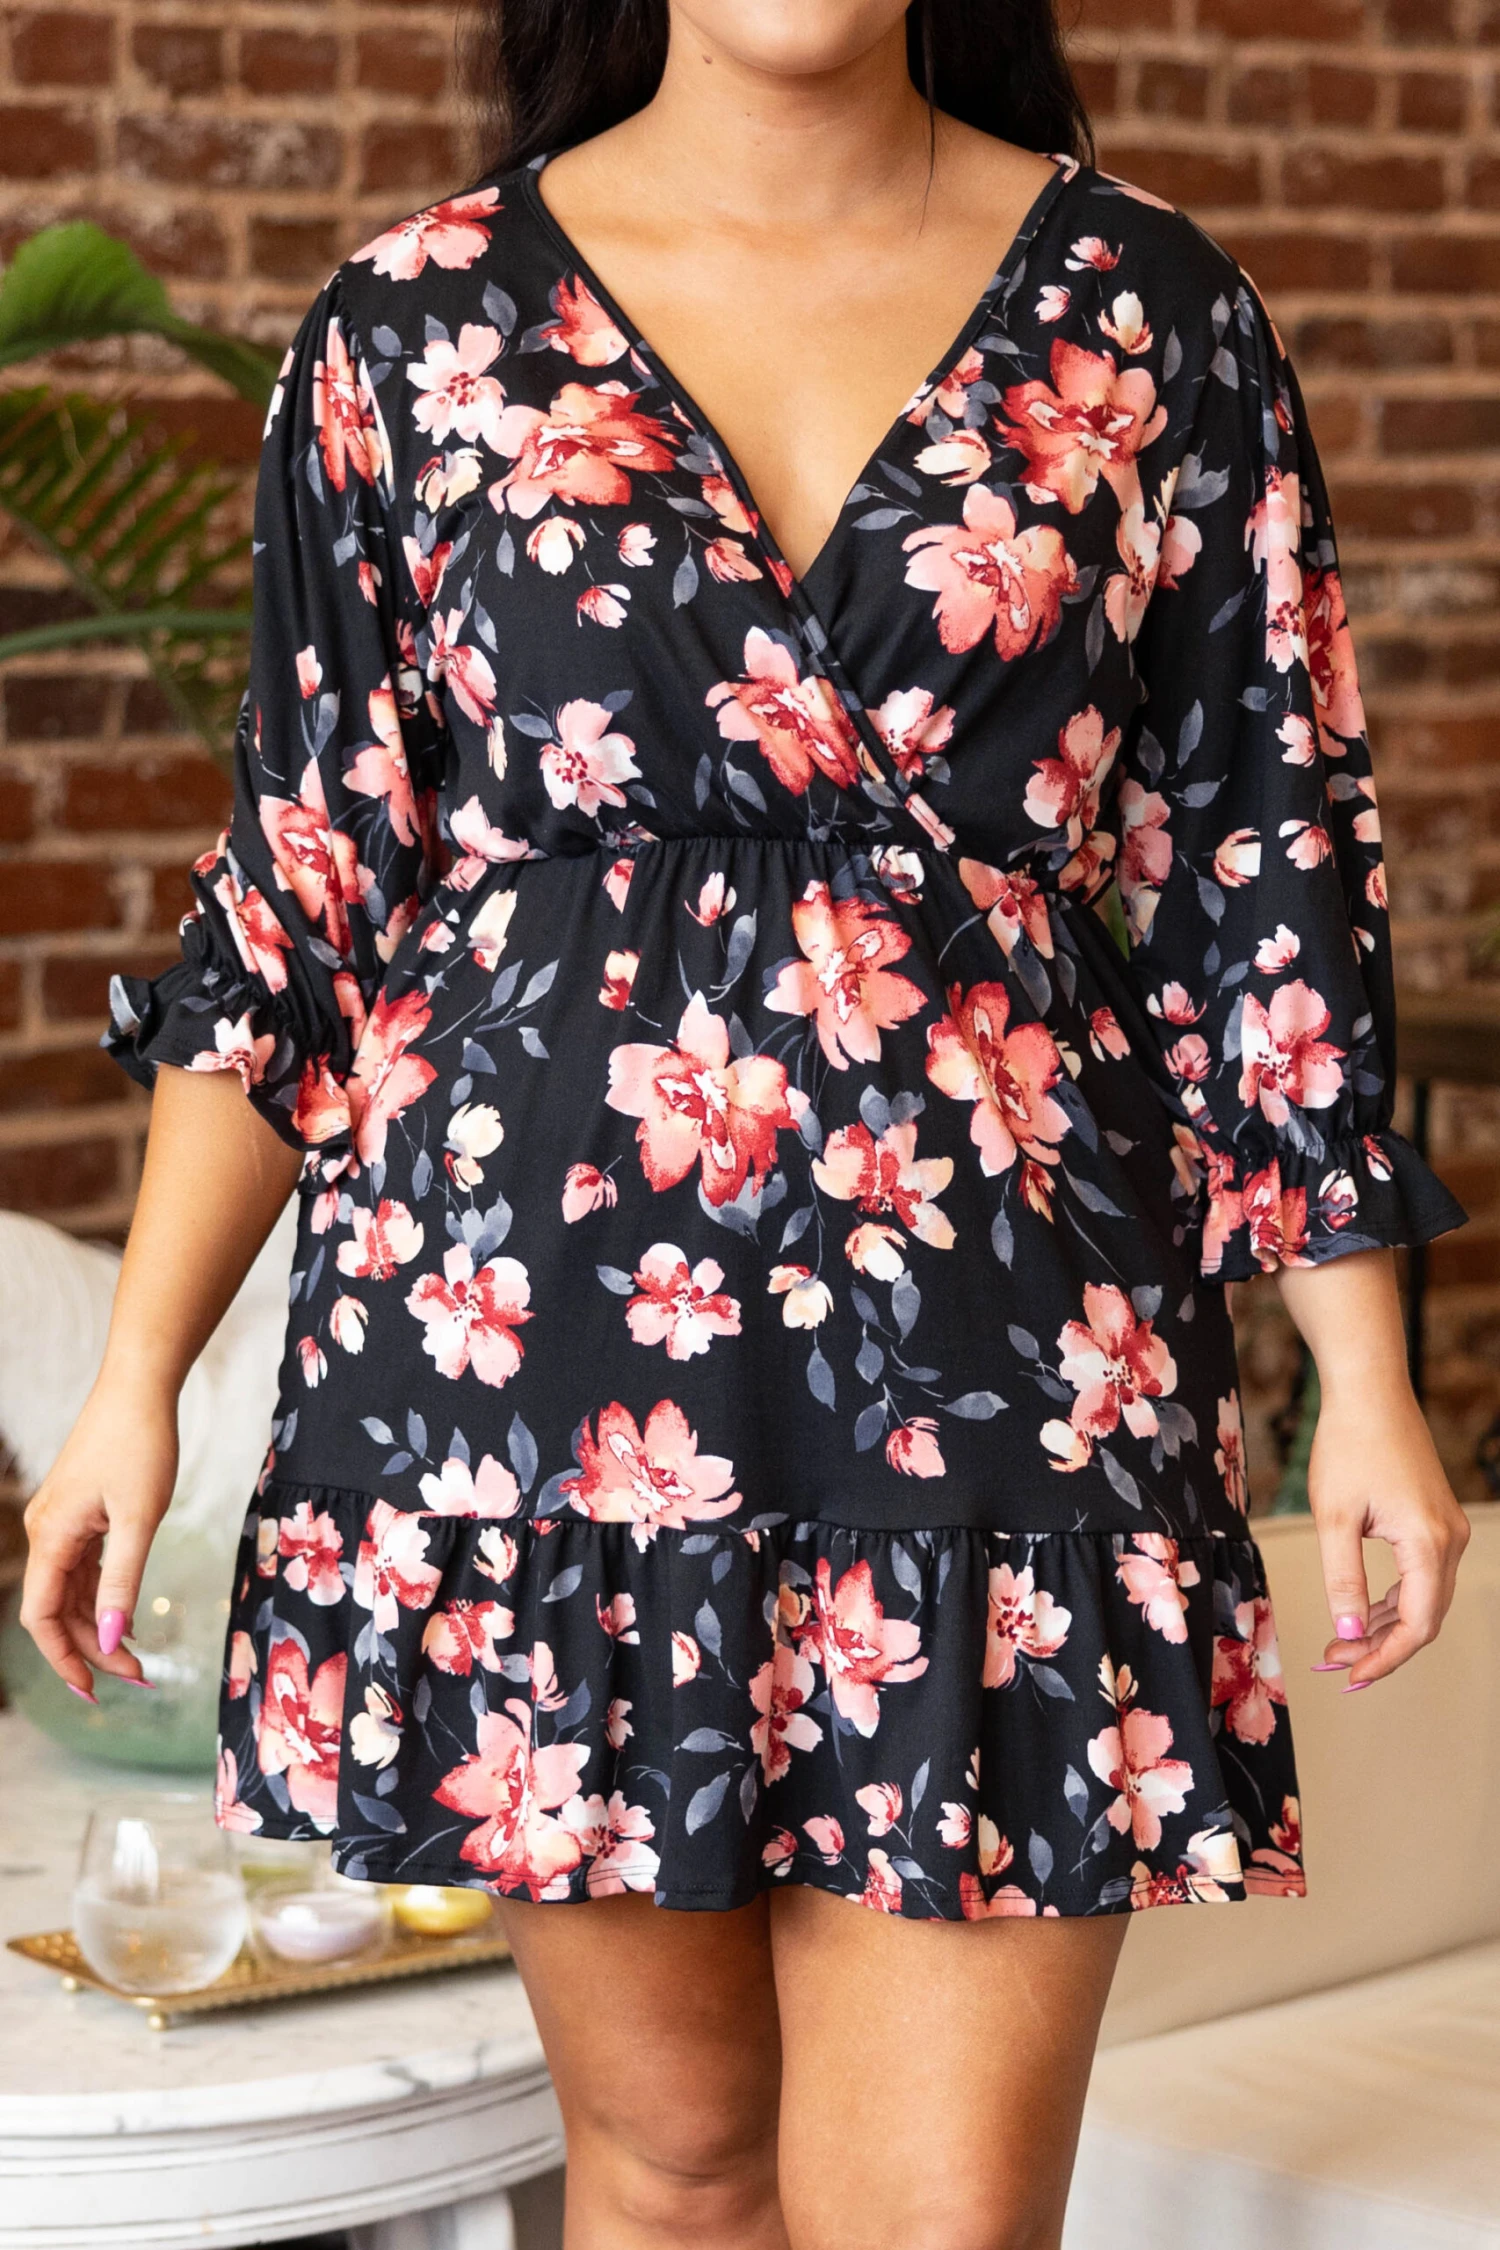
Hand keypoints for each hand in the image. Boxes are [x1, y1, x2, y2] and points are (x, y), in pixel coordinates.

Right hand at [18, 1378, 177, 1698]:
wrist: (139, 1388)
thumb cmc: (140, 1445)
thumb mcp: (140, 1518)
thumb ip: (122, 1580)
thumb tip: (111, 1639)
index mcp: (51, 1537)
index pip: (42, 1617)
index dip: (64, 1660)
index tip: (93, 1693)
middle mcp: (46, 1533)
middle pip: (58, 1611)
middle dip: (93, 1649)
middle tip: (139, 1678)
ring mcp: (61, 1523)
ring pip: (71, 1593)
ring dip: (99, 1627)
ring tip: (138, 1660)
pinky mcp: (80, 1514)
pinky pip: (83, 1569)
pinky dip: (103, 1598)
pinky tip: (128, 1619)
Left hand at [1307, 1382, 1468, 1689]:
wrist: (1369, 1393)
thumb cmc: (1349, 1445)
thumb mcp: (1335, 1517)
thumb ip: (1343, 1578)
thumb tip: (1348, 1631)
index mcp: (1428, 1543)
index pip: (1417, 1624)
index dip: (1384, 1658)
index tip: (1349, 1676)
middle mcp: (1449, 1540)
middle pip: (1424, 1618)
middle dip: (1379, 1647)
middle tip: (1334, 1663)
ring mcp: (1447, 1530)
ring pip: (1424, 1599)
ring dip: (1383, 1626)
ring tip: (1339, 1643)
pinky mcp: (1435, 1521)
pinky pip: (1421, 1576)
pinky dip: (1392, 1600)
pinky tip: (1360, 1612)